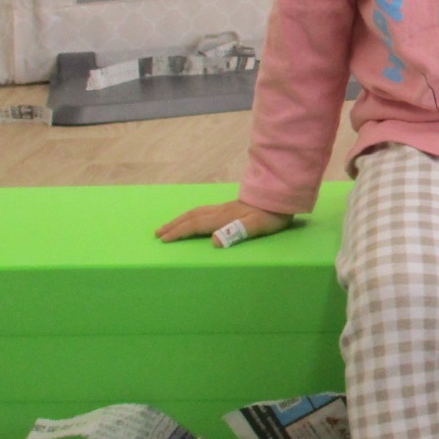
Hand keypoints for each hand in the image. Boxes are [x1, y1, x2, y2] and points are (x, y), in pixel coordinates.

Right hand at [156, 201, 291, 244]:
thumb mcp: (258, 226)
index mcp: (223, 218)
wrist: (281, 197)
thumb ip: (236, 232)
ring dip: (180, 219)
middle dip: (173, 225)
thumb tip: (214, 241)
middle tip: (157, 233)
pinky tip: (192, 218)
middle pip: (191, 216)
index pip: (195, 225)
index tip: (163, 240)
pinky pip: (203, 210)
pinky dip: (191, 215)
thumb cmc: (271, 215)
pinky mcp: (230, 207)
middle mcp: (220, 211)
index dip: (178, 232)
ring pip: (196, 212)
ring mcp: (224, 207)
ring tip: (168, 226)